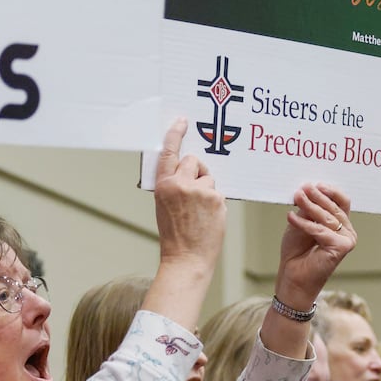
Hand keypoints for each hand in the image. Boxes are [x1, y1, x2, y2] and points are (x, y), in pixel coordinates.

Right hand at [152, 118, 225, 272]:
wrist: (186, 258)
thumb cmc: (175, 235)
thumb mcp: (164, 206)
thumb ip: (172, 186)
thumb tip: (186, 172)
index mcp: (163, 185)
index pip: (168, 153)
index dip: (175, 135)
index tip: (182, 122)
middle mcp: (180, 184)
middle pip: (193, 161)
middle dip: (196, 171)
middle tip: (194, 191)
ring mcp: (200, 191)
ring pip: (208, 177)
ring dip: (206, 189)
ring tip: (200, 211)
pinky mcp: (216, 198)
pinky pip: (218, 192)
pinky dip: (215, 202)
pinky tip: (208, 218)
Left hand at [274, 183, 355, 310]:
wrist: (293, 276)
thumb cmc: (297, 251)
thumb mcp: (300, 223)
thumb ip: (307, 209)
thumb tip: (308, 190)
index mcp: (340, 224)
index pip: (341, 202)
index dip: (330, 191)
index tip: (314, 184)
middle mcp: (347, 231)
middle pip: (334, 208)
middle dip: (317, 196)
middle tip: (302, 188)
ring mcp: (347, 240)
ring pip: (327, 217)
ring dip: (310, 206)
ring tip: (296, 197)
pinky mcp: (341, 248)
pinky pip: (321, 230)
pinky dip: (305, 223)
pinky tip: (290, 217)